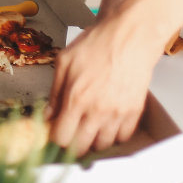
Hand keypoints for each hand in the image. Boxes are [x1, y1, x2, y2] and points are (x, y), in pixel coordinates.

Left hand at [49, 0, 182, 151]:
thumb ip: (54, 92)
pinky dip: (114, 134)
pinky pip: (123, 136)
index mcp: (77, 98)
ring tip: (89, 125)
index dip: (56, 136)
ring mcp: (118, 113)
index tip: (55, 130)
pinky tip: (106, 121)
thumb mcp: (65, 62)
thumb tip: (48, 114)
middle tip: (71, 130)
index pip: (62, 137)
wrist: (130, 35)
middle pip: (82, 147)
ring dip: (93, 139)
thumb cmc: (98, 43)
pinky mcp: (134, 111)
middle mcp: (98, 111)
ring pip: (103, 145)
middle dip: (72, 141)